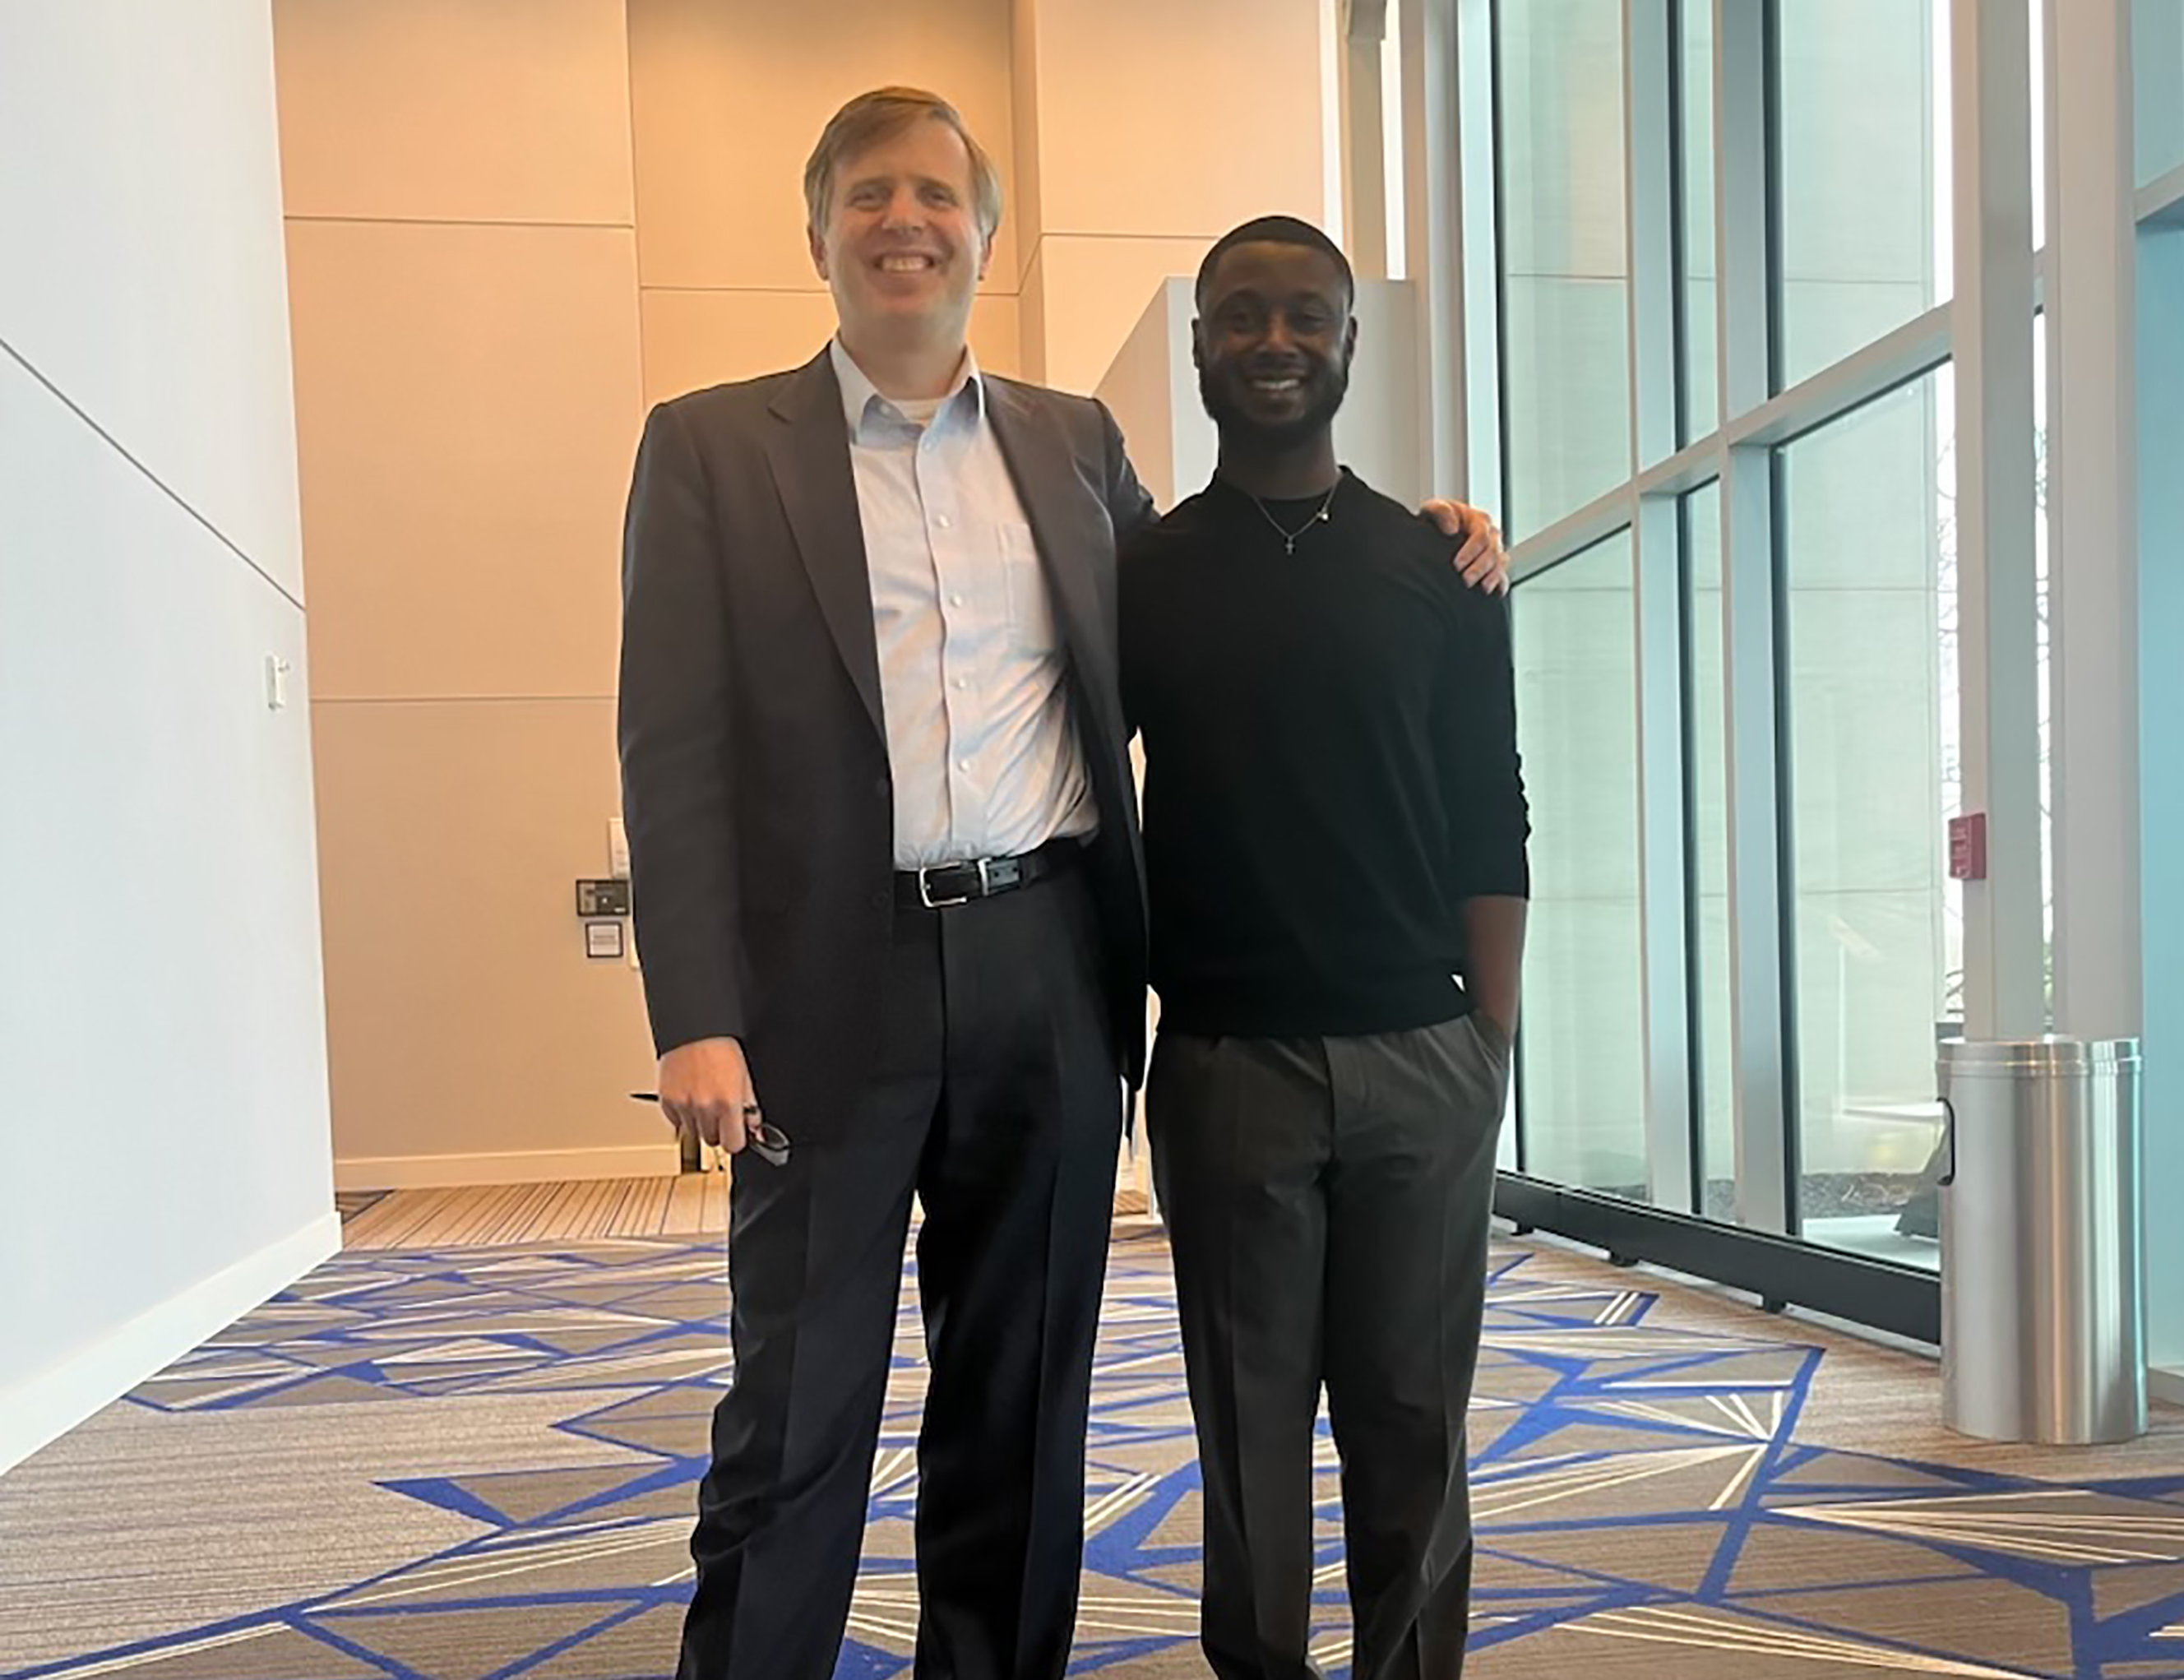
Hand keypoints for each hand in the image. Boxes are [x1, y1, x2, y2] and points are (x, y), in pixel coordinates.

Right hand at [657, 1036, 761, 1155]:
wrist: (693, 1030)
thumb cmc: (720, 1047)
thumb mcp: (745, 1076)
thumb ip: (750, 1106)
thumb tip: (754, 1128)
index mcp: (727, 1102)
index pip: (733, 1144)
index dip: (735, 1139)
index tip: (736, 1133)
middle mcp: (704, 1107)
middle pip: (712, 1140)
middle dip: (718, 1130)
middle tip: (720, 1110)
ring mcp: (683, 1105)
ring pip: (693, 1132)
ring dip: (700, 1122)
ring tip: (704, 1098)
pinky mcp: (667, 1101)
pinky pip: (676, 1121)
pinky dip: (683, 1114)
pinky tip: (690, 1095)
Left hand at [1422, 498, 1508, 594]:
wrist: (1437, 532)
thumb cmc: (1438, 520)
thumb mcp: (1434, 509)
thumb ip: (1441, 511)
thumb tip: (1451, 528)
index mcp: (1479, 520)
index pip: (1481, 537)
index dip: (1470, 551)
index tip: (1457, 564)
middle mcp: (1491, 535)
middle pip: (1492, 553)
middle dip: (1479, 568)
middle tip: (1466, 580)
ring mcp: (1495, 552)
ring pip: (1499, 565)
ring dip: (1491, 577)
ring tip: (1481, 588)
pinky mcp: (1494, 567)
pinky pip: (1503, 577)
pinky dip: (1500, 585)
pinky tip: (1491, 593)